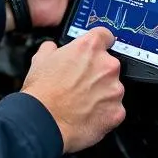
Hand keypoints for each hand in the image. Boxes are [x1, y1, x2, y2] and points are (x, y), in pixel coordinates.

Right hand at [20, 26, 124, 152]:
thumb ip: (52, 48)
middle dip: (98, 73)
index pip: (105, 35)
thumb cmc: (41, 93)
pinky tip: (88, 114)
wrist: (43, 122)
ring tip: (82, 102)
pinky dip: (104, 112)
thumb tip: (52, 48)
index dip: (99, 43)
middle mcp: (107, 65)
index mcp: (90, 47)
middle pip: (110, 64)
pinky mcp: (117, 111)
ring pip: (113, 88)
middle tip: (80, 84)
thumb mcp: (40, 59)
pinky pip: (115, 109)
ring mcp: (115, 89)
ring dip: (102, 93)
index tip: (95, 51)